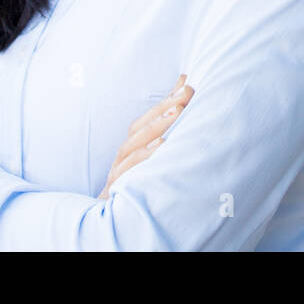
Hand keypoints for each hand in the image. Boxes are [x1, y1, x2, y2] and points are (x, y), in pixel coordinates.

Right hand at [97, 74, 193, 198]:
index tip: (187, 84)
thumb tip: (184, 82)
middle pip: (140, 128)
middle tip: (187, 94)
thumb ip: (168, 118)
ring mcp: (117, 172)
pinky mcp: (116, 188)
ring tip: (177, 113)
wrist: (115, 221)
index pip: (148, 118)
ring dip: (156, 127)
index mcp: (132, 146)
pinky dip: (144, 157)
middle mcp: (123, 156)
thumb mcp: (153, 154)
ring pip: (133, 146)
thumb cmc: (138, 183)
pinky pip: (128, 171)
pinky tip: (161, 146)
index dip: (167, 100)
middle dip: (164, 108)